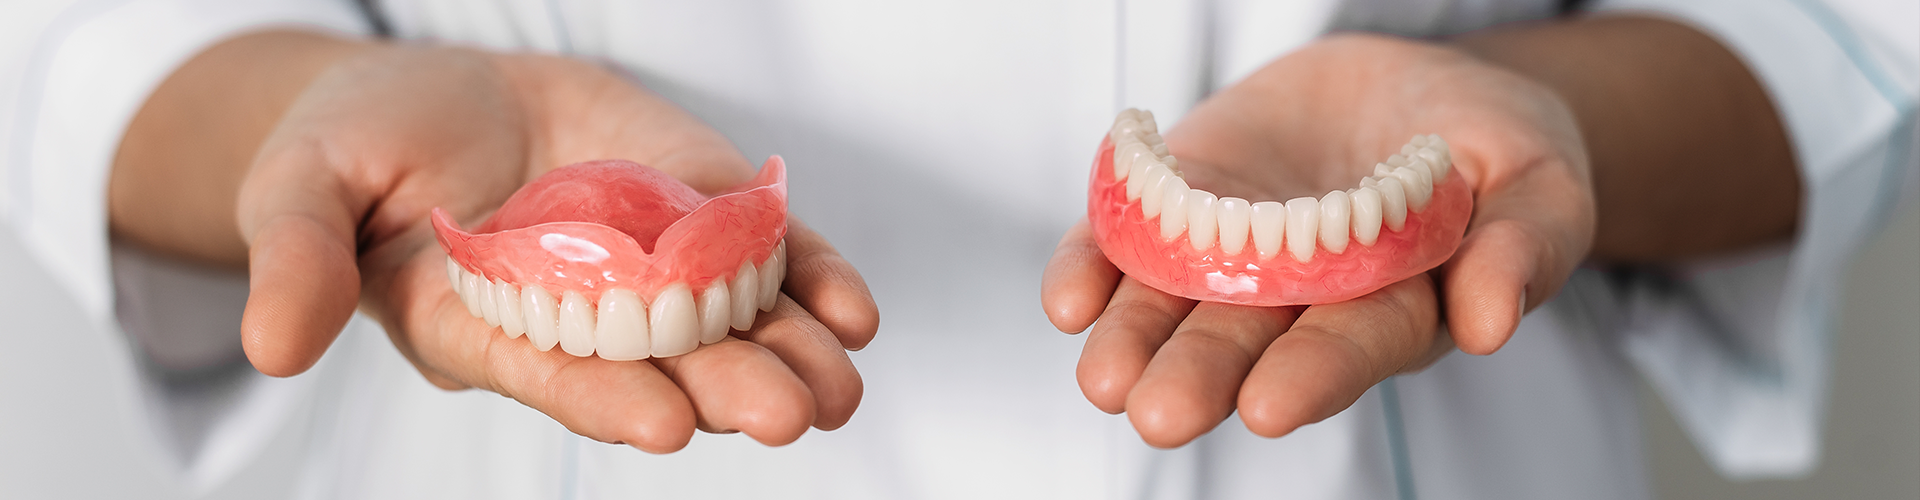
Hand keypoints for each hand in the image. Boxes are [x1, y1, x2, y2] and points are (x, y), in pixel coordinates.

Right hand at [212, 34, 877, 451]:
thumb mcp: (300, 185)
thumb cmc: (358, 144)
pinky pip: (762, 256)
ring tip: (837, 385)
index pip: (547, 374)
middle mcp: (574, 316)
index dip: (603, 398)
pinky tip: (852, 313)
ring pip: (725, 324)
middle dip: (721, 387)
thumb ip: (297, 257)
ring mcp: (645, 267)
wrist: (438, 91)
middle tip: (786, 415)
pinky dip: (808, 280)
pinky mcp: (693, 215)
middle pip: (656, 363)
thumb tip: (270, 347)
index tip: (662, 421)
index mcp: (477, 327)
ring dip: (785, 355)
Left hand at [1041, 33, 1592, 446]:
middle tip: (1161, 413)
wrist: (1413, 87)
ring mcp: (1232, 254)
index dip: (1311, 376)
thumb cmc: (1490, 147)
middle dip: (1202, 377)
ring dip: (1133, 341)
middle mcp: (1300, 300)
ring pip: (1173, 308)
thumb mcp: (1539, 181)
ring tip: (1105, 379)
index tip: (1270, 404)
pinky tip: (1069, 298)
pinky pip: (1126, 242)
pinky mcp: (1182, 202)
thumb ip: (1523, 247)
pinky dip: (1093, 267)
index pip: (1349, 350)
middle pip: (1246, 344)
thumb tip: (1494, 323)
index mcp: (1392, 311)